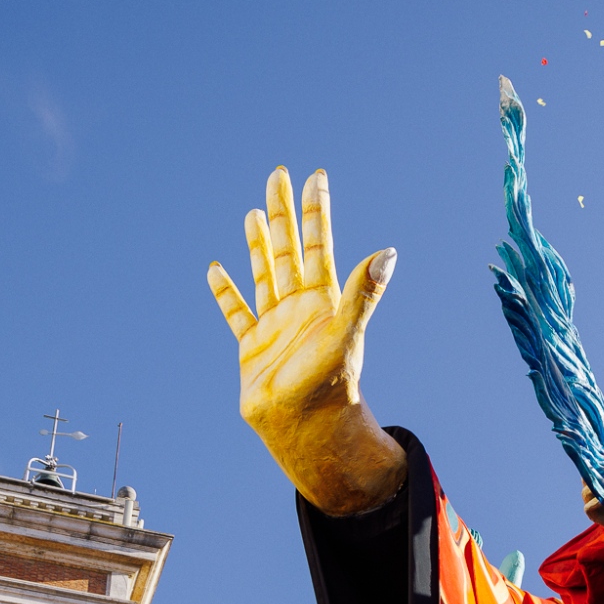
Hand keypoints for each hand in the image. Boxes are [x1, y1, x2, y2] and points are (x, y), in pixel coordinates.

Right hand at [209, 167, 407, 514]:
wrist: (306, 429)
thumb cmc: (331, 386)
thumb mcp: (346, 334)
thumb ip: (363, 294)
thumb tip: (388, 253)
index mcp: (321, 300)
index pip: (318, 244)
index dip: (315, 211)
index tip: (314, 177)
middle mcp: (298, 307)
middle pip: (289, 249)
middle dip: (284, 213)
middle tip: (278, 174)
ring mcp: (274, 325)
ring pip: (264, 273)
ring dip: (259, 243)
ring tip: (254, 213)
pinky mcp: (252, 347)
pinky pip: (236, 313)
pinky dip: (225, 292)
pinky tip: (216, 269)